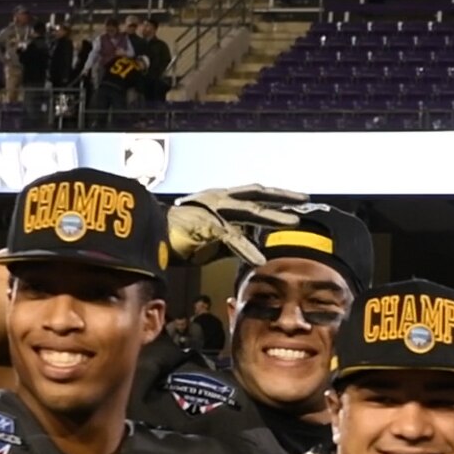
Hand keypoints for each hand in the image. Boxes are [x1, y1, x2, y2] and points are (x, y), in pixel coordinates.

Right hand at [166, 186, 310, 266]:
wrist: (149, 237)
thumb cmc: (177, 238)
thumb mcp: (211, 236)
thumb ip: (231, 238)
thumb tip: (251, 246)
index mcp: (220, 199)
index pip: (253, 193)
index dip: (275, 195)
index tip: (294, 198)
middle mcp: (219, 200)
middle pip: (257, 195)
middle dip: (282, 197)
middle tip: (304, 199)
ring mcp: (213, 210)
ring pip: (249, 211)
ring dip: (273, 217)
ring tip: (293, 223)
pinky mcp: (206, 226)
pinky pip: (231, 237)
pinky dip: (246, 249)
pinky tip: (260, 260)